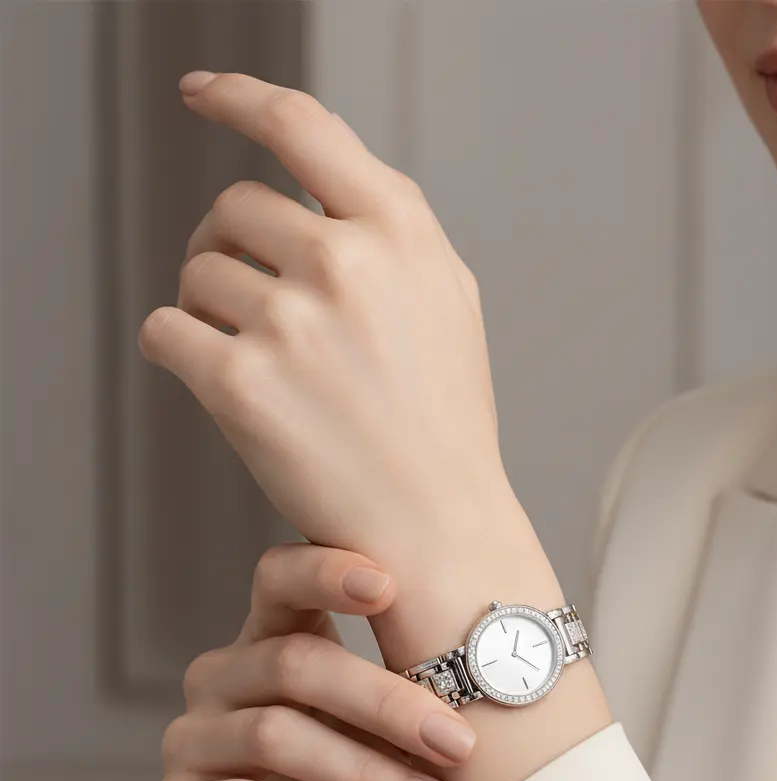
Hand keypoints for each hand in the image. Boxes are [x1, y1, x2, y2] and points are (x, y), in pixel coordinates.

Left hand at [138, 71, 516, 580]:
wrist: (438, 526)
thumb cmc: (442, 422)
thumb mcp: (446, 302)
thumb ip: (388, 232)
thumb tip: (313, 191)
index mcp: (402, 231)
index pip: (301, 126)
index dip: (238, 98)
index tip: (200, 93)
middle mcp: (347, 263)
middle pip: (234, 207)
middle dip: (230, 247)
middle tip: (248, 300)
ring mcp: (293, 323)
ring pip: (197, 274)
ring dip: (211, 310)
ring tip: (257, 361)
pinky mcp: (241, 385)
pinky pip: (165, 333)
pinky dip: (180, 352)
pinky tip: (222, 384)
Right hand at [150, 541, 477, 780]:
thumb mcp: (397, 740)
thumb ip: (411, 704)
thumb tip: (469, 691)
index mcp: (272, 637)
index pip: (280, 579)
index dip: (325, 573)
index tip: (386, 585)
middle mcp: (221, 676)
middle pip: (294, 663)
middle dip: (385, 703)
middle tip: (456, 742)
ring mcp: (189, 741)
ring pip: (273, 735)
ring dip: (365, 771)